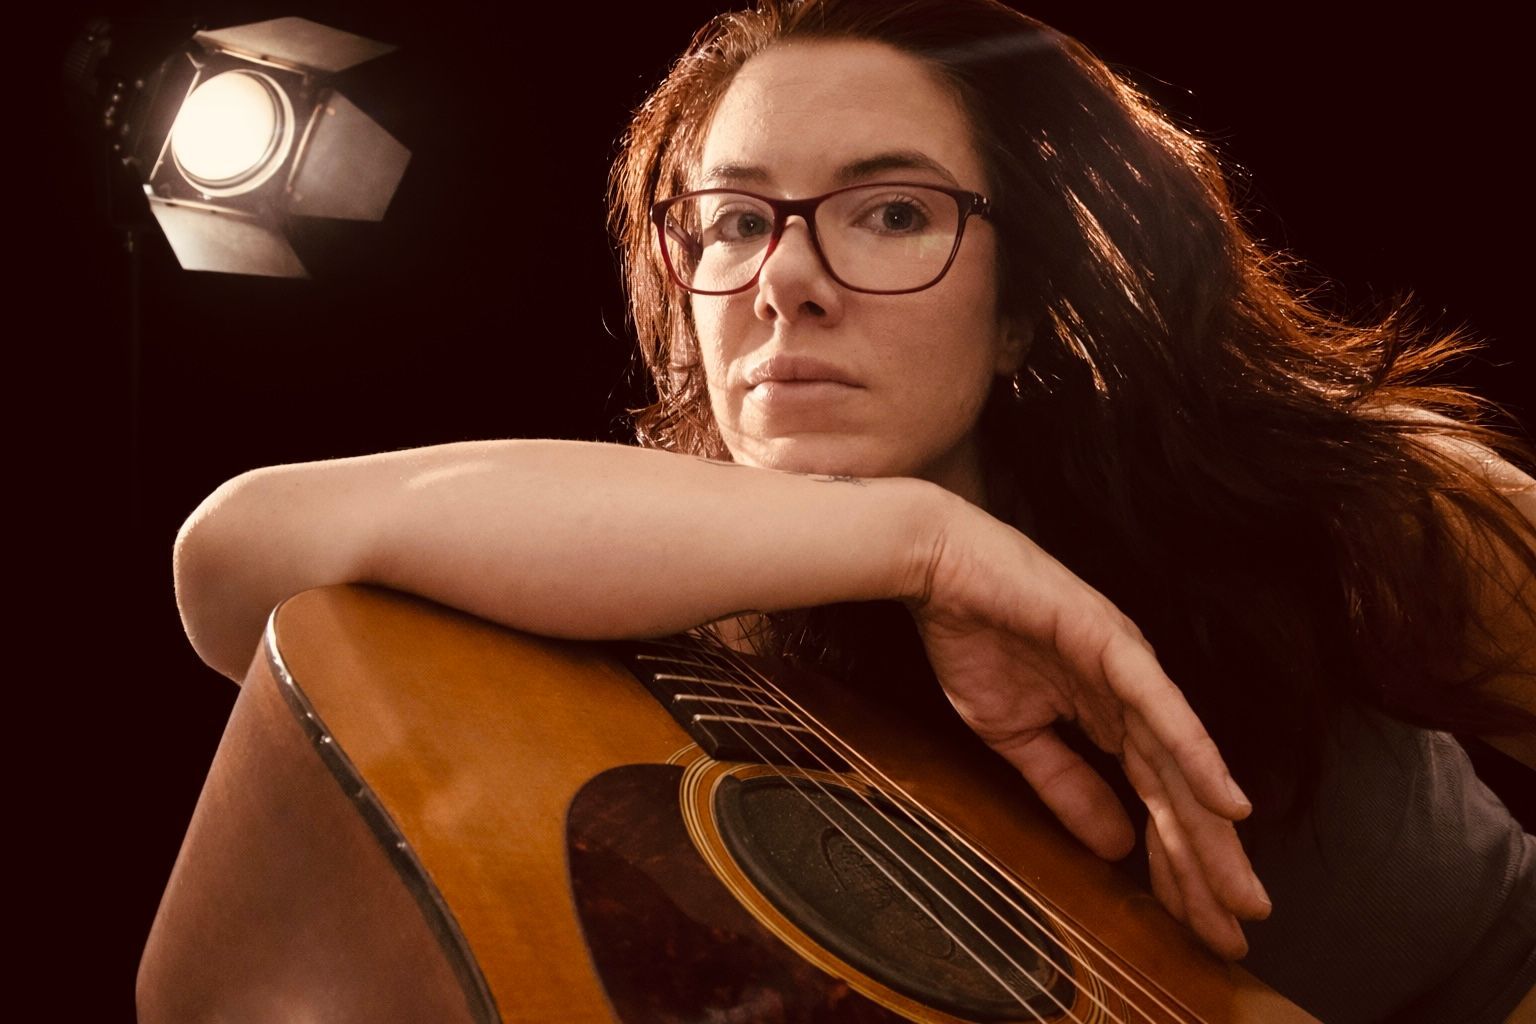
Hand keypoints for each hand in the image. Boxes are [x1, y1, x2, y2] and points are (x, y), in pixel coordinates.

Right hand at [905, 498, 1270, 958]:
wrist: (937, 569)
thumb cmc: (973, 637)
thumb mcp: (1016, 734)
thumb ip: (1066, 785)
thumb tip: (1114, 846)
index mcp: (1115, 717)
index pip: (1158, 804)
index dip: (1180, 866)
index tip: (1204, 927)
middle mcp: (1137, 697)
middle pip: (1182, 796)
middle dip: (1209, 868)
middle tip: (1238, 932)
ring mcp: (1130, 668)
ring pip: (1180, 765)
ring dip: (1212, 832)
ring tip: (1240, 893)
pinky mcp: (1113, 645)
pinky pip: (1161, 710)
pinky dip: (1196, 756)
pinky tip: (1227, 804)